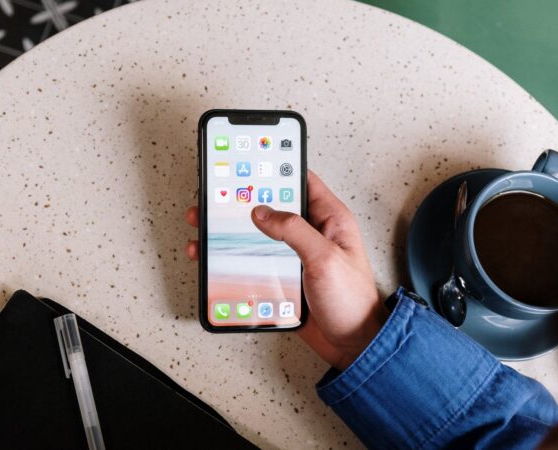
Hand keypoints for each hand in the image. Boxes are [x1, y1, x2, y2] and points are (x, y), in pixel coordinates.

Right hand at [185, 171, 387, 369]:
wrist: (352, 344)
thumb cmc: (352, 301)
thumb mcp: (325, 259)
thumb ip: (295, 231)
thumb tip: (263, 212)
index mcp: (329, 219)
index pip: (300, 181)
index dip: (275, 169)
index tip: (248, 164)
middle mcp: (310, 233)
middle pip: (271, 207)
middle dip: (242, 201)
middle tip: (215, 197)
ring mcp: (294, 255)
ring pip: (257, 235)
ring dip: (231, 231)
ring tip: (205, 226)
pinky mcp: (283, 277)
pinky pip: (254, 261)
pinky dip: (233, 259)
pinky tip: (216, 260)